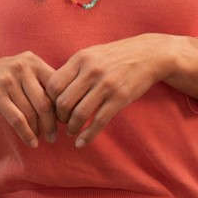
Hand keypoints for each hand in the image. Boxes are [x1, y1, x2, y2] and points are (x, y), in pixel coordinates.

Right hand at [0, 51, 57, 147]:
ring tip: (42, 138)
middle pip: (45, 102)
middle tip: (55, 135)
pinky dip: (27, 134)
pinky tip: (31, 142)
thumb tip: (64, 104)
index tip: (64, 119)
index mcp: (32, 61)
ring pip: (31, 113)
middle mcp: (22, 68)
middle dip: (53, 123)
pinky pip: (17, 120)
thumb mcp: (20, 68)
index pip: (55, 86)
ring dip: (39, 130)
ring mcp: (8, 81)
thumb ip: (39, 80)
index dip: (62, 105)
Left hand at [45, 34, 177, 147]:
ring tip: (72, 131)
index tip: (53, 108)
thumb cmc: (114, 55)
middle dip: (59, 117)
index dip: (50, 101)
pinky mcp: (120, 98)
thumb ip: (73, 69)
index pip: (54, 85)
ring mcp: (106, 85)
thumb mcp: (91, 54)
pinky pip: (99, 122)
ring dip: (71, 128)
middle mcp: (91, 71)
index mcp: (80, 59)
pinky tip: (82, 142)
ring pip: (79, 114)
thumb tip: (52, 90)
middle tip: (62, 121)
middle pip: (63, 102)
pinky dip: (87, 136)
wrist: (147, 54)